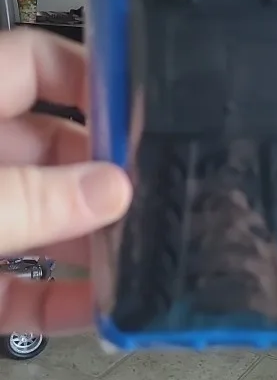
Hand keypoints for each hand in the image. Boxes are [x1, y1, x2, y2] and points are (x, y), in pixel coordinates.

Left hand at [0, 29, 131, 334]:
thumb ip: (31, 199)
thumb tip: (115, 190)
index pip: (35, 64)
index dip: (92, 77)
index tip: (147, 111)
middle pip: (49, 149)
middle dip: (103, 175)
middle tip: (156, 197)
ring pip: (39, 220)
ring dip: (89, 244)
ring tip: (146, 258)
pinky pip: (18, 286)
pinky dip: (55, 301)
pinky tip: (102, 315)